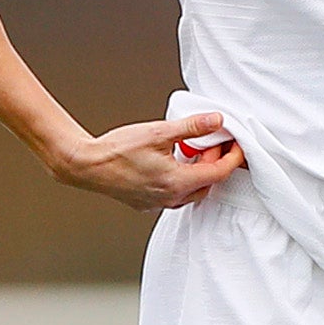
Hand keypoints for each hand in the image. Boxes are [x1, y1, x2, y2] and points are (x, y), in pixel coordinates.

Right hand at [48, 108, 243, 213]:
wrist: (86, 165)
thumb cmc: (117, 150)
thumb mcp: (159, 132)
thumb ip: (191, 127)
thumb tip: (217, 121)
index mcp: (178, 182)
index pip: (219, 172)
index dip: (233, 157)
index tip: (238, 144)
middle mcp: (171, 198)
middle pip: (208, 183)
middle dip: (214, 162)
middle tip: (210, 141)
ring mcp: (159, 204)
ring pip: (192, 190)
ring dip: (198, 171)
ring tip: (190, 148)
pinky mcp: (148, 203)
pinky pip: (176, 193)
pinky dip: (182, 178)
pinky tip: (172, 160)